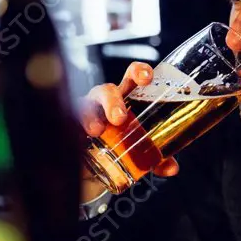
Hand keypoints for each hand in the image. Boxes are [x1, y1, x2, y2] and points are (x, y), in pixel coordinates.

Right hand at [79, 61, 179, 178]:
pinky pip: (69, 121)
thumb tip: (171, 168)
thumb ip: (157, 159)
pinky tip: (80, 136)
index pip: (133, 77)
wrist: (94, 167)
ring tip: (97, 131)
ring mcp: (86, 113)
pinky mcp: (72, 126)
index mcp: (128, 99)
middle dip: (112, 100)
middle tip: (119, 118)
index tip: (147, 78)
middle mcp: (106, 102)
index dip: (139, 72)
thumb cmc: (120, 145)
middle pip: (107, 90)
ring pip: (86, 105)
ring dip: (91, 116)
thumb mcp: (141, 152)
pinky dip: (75, 127)